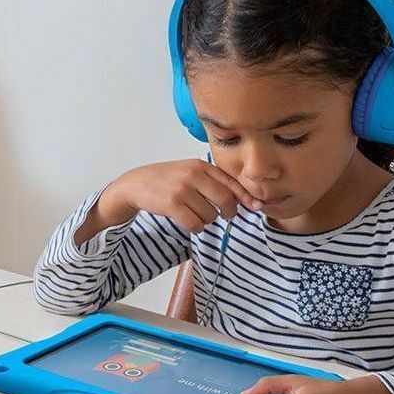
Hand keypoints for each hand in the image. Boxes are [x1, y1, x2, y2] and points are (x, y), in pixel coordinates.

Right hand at [96, 160, 255, 237]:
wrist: (136, 184)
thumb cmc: (167, 180)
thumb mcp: (190, 172)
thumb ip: (213, 181)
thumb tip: (243, 200)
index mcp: (201, 166)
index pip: (231, 182)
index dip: (246, 197)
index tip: (257, 206)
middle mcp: (193, 175)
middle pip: (226, 200)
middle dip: (229, 212)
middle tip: (225, 216)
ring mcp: (183, 189)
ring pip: (211, 215)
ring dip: (207, 220)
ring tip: (195, 214)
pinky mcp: (172, 205)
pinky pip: (196, 224)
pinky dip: (196, 227)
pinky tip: (189, 221)